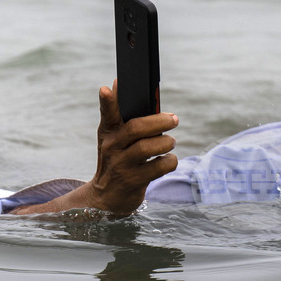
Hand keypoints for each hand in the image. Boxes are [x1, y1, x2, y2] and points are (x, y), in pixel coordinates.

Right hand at [87, 80, 178, 213]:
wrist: (106, 198)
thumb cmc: (117, 159)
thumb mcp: (114, 138)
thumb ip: (119, 114)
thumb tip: (117, 83)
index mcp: (108, 133)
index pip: (107, 114)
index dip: (108, 101)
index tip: (106, 88)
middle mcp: (112, 148)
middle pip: (135, 129)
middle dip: (158, 121)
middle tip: (174, 119)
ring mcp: (122, 166)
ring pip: (147, 148)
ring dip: (166, 142)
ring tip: (170, 142)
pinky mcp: (134, 182)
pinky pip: (159, 167)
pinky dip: (169, 161)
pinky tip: (167, 160)